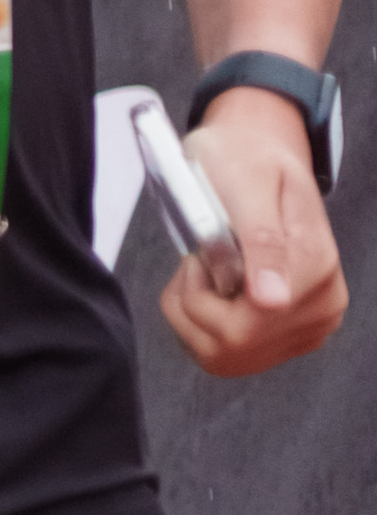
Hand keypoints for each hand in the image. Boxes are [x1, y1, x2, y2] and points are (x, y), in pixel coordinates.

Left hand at [169, 89, 346, 375]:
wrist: (259, 158)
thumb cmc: (245, 162)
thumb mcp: (248, 184)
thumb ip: (261, 241)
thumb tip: (272, 300)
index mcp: (317, 265)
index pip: (250, 318)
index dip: (204, 291)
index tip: (201, 254)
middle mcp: (323, 305)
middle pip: (234, 343)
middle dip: (194, 304)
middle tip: (196, 261)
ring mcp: (309, 327)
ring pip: (224, 355)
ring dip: (192, 316)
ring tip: (202, 273)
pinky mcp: (288, 338)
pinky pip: (227, 356)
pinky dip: (200, 326)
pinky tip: (209, 292)